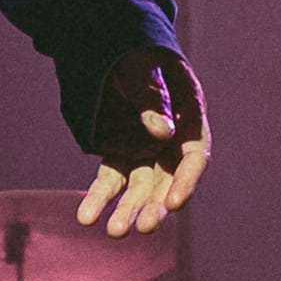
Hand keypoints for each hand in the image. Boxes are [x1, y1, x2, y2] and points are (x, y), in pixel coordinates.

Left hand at [68, 45, 208, 239]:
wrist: (109, 48)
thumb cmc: (131, 51)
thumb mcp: (138, 67)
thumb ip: (151, 98)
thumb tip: (162, 133)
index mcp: (188, 113)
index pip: (194, 154)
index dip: (186, 180)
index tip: (174, 203)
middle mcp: (171, 137)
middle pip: (168, 179)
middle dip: (155, 205)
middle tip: (143, 227)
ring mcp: (146, 148)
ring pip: (139, 186)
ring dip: (128, 209)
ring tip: (115, 232)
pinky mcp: (121, 152)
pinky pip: (111, 179)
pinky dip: (99, 198)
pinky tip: (86, 217)